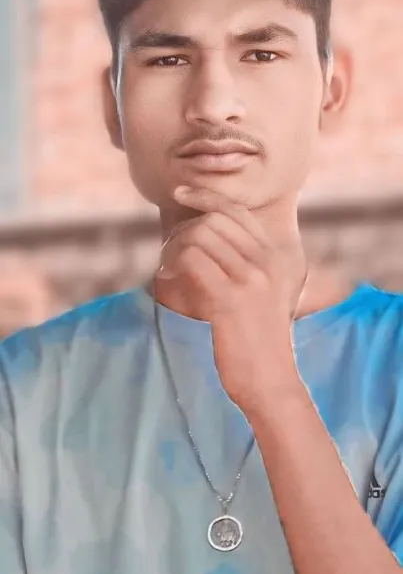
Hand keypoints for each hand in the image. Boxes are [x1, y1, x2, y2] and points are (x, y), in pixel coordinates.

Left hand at [154, 184, 307, 413]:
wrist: (270, 382)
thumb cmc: (258, 340)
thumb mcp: (264, 294)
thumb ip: (245, 263)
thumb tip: (206, 233)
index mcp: (277, 257)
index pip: (237, 210)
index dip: (206, 196)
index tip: (181, 192)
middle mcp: (269, 262)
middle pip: (214, 220)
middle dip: (183, 230)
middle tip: (169, 252)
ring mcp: (252, 279)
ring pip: (199, 236)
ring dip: (174, 248)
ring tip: (167, 269)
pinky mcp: (230, 299)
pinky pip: (191, 261)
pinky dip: (172, 265)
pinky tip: (166, 280)